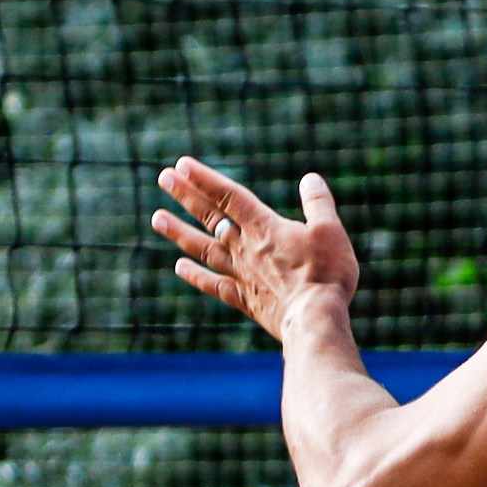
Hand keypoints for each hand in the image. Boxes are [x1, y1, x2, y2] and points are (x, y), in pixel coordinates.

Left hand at [151, 156, 359, 341]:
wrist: (314, 321)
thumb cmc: (326, 275)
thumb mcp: (329, 231)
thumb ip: (318, 204)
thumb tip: (310, 179)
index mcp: (265, 227)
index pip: (229, 196)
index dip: (205, 179)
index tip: (181, 165)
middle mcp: (246, 248)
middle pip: (210, 216)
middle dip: (186, 195)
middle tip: (163, 178)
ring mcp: (242, 275)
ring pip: (203, 248)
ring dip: (179, 232)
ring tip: (156, 217)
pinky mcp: (245, 300)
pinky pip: (213, 284)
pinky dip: (195, 275)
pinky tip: (179, 267)